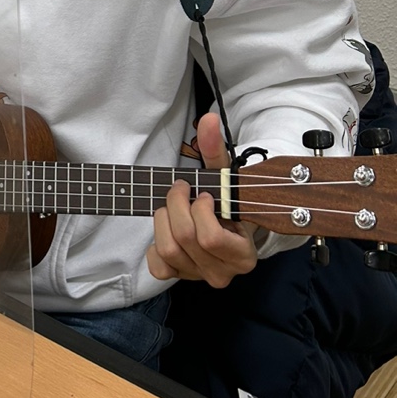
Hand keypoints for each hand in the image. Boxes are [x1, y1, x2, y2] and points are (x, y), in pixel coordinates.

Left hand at [147, 112, 258, 288]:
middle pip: (184, 239)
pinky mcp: (178, 277)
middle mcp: (223, 272)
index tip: (203, 194)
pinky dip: (155, 246)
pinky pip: (157, 266)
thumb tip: (208, 120)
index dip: (199, 210)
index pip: (209, 237)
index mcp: (242, 254)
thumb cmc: (225, 202)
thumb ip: (216, 150)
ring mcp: (199, 277)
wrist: (224, 225)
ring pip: (168, 250)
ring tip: (174, 207)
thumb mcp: (224, 178)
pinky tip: (168, 231)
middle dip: (176, 206)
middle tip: (181, 190)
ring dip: (164, 221)